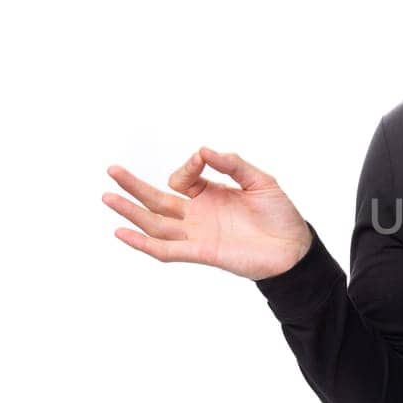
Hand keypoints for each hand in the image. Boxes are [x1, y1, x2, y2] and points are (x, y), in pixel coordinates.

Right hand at [102, 147, 312, 280]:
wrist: (295, 248)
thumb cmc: (280, 214)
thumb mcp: (259, 180)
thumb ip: (232, 164)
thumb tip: (203, 149)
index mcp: (211, 193)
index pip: (183, 178)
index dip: (187, 166)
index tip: (201, 159)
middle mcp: (199, 213)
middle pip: (157, 199)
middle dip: (133, 185)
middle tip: (111, 170)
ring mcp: (198, 233)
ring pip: (156, 223)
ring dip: (131, 211)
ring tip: (108, 197)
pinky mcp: (202, 252)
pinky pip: (166, 250)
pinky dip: (143, 243)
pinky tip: (123, 233)